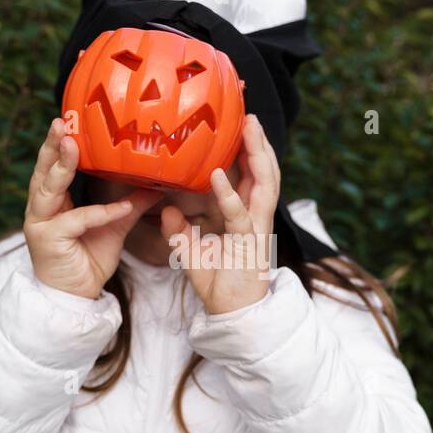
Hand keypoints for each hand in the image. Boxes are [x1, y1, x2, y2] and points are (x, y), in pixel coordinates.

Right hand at [24, 119, 159, 298]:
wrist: (77, 296)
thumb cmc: (88, 259)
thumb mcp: (115, 225)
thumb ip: (131, 204)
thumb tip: (158, 184)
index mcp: (53, 200)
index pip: (53, 165)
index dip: (59, 144)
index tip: (69, 119)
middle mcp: (41, 208)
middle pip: (44, 170)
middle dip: (52, 145)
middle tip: (62, 122)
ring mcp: (40, 223)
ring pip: (49, 189)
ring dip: (61, 167)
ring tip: (74, 145)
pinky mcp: (48, 240)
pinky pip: (76, 221)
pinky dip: (98, 214)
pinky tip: (119, 208)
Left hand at [161, 115, 278, 314]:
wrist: (232, 316)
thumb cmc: (218, 286)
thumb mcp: (191, 255)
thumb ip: (180, 232)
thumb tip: (166, 208)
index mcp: (246, 217)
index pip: (252, 176)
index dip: (249, 151)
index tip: (241, 125)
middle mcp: (256, 219)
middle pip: (265, 173)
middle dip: (260, 143)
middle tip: (250, 116)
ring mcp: (256, 230)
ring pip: (264, 186)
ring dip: (257, 156)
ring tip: (248, 129)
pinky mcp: (248, 246)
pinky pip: (240, 216)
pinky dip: (229, 195)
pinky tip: (218, 175)